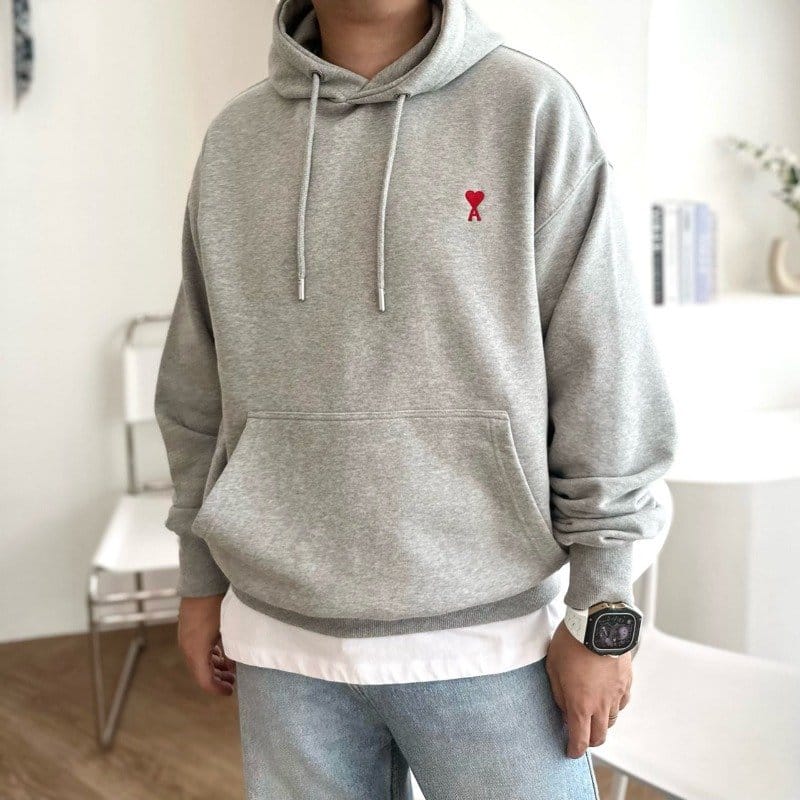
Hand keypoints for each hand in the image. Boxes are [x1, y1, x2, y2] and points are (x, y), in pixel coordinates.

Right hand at [178, 595, 236, 695]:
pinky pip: (197, 649)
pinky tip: (222, 653)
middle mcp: (187, 647)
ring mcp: (185, 637)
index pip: (204, 681)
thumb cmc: (217, 605)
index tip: (230, 692)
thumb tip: (233, 666)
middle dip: (217, 679)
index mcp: (195, 651)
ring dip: (213, 667)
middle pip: (201, 672)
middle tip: (233, 681)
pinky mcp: (188, 628)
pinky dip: (208, 656)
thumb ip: (230, 652)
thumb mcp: (227, 632)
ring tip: (230, 668)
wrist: (203, 582)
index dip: (217, 690)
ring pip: (198, 661)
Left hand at [545, 620, 631, 757]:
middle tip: (581, 736)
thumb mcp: (553, 667)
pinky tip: (606, 697)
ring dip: (601, 722)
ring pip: (611, 720)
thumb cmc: (571, 642)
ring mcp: (617, 694)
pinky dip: (613, 706)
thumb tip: (564, 709)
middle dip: (589, 741)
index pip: (580, 739)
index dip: (574, 750)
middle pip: (599, 736)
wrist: (597, 623)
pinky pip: (622, 703)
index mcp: (580, 704)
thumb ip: (559, 694)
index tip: (570, 751)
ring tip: (591, 714)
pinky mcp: (627, 682)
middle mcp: (601, 704)